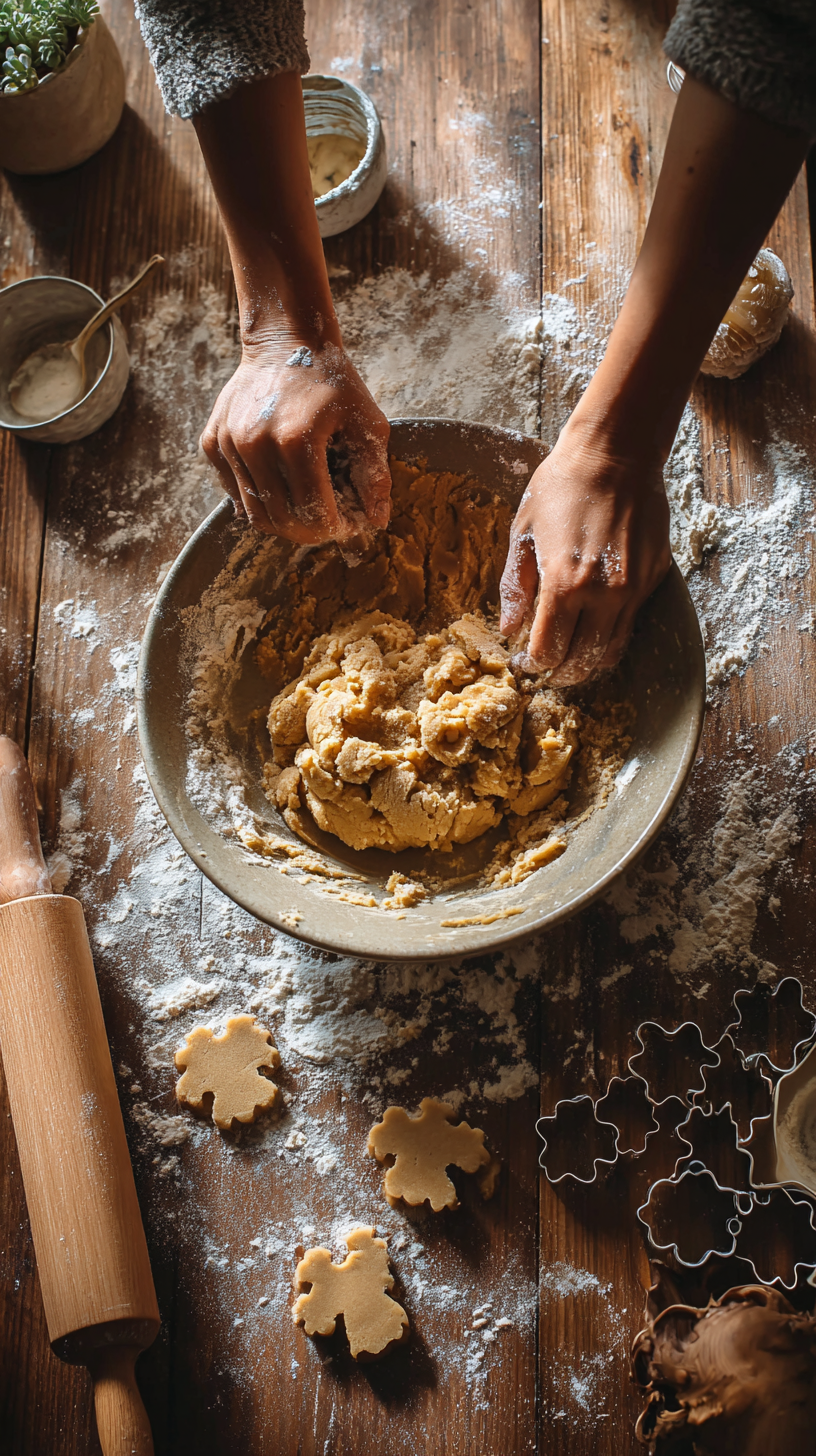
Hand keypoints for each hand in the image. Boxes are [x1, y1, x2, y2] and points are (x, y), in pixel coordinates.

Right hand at [201, 337, 390, 543]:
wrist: (285, 342)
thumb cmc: (332, 382)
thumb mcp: (367, 422)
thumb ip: (375, 474)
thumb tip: (377, 521)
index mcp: (296, 440)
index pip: (312, 513)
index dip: (334, 529)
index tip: (347, 525)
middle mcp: (255, 444)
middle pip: (281, 520)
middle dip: (309, 532)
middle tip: (327, 523)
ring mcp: (228, 443)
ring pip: (254, 513)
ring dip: (283, 522)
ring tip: (305, 510)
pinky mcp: (211, 443)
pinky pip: (234, 493)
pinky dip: (258, 501)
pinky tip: (281, 488)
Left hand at [499, 424, 671, 684]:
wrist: (615, 454)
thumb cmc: (561, 487)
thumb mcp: (523, 534)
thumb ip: (515, 587)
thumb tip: (510, 629)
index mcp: (563, 584)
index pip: (548, 650)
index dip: (533, 664)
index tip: (524, 661)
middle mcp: (603, 594)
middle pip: (581, 661)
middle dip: (559, 673)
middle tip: (546, 668)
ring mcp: (632, 589)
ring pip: (609, 652)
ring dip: (586, 664)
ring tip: (569, 659)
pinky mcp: (651, 579)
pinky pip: (629, 626)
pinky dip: (609, 640)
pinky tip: (592, 632)